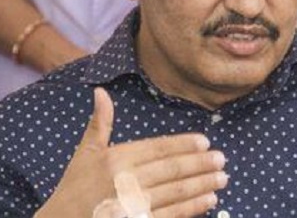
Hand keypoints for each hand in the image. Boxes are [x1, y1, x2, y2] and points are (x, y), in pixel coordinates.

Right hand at [35, 88, 227, 217]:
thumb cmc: (74, 189)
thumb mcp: (85, 154)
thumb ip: (99, 123)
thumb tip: (101, 91)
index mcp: (115, 160)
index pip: (158, 148)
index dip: (184, 145)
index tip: (205, 142)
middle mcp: (125, 182)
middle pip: (172, 169)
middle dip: (201, 164)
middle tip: (222, 159)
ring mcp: (132, 206)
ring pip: (176, 193)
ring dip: (203, 185)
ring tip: (222, 178)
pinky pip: (172, 215)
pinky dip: (193, 207)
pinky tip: (209, 200)